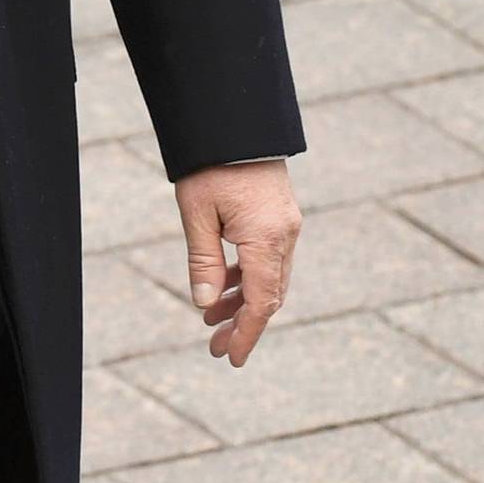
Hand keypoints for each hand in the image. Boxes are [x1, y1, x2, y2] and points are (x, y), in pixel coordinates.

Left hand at [173, 160, 302, 367]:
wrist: (235, 123)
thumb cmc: (210, 166)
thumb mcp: (197, 215)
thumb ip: (203, 261)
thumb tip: (206, 304)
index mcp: (266, 239)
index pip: (261, 302)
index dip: (247, 334)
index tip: (232, 359)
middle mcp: (284, 236)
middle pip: (269, 295)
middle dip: (243, 324)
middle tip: (216, 346)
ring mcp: (286, 227)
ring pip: (269, 278)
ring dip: (243, 301)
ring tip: (210, 318)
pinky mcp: (280, 217)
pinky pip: (268, 259)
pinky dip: (247, 277)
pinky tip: (223, 287)